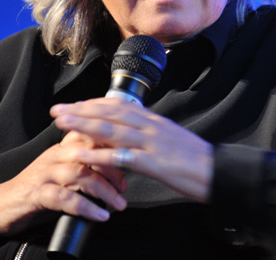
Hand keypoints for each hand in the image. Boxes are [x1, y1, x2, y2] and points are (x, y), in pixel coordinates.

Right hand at [0, 129, 127, 236]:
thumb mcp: (65, 173)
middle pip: (90, 151)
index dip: (116, 145)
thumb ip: (88, 167)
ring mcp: (45, 173)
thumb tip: (122, 172)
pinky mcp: (35, 193)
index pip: (94, 135)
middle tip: (127, 186)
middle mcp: (56, 155)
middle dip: (114, 167)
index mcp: (64, 147)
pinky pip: (64, 198)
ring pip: (80, 173)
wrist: (0, 205)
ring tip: (119, 204)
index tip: (133, 160)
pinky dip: (85, 207)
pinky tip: (100, 215)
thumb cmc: (38, 189)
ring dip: (104, 190)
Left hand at [50, 98, 213, 202]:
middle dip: (81, 110)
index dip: (93, 104)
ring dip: (84, 125)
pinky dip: (103, 155)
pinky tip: (85, 155)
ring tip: (63, 123)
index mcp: (154, 121)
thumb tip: (128, 133)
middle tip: (57, 109)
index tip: (73, 105)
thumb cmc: (194, 159)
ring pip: (113, 130)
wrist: (218, 171)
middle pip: (111, 113)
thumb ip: (148, 134)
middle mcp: (151, 127)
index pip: (119, 106)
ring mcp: (153, 144)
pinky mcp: (155, 164)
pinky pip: (124, 158)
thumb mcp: (169, 139)